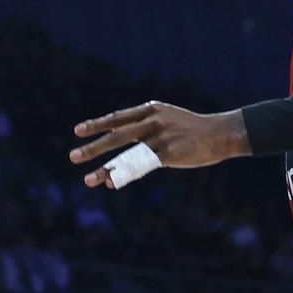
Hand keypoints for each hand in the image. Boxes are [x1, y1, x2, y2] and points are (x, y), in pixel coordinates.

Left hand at [68, 100, 245, 187]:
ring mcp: (159, 138)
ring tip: (87, 180)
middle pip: (116, 135)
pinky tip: (112, 183)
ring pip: (125, 155)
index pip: (117, 117)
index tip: (78, 131)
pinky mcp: (167, 154)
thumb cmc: (192, 129)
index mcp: (150, 109)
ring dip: (104, 169)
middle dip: (92, 147)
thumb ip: (146, 127)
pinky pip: (140, 167)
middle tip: (73, 156)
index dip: (97, 124)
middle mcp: (151, 121)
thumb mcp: (167, 119)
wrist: (220, 133)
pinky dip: (124, 176)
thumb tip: (125, 144)